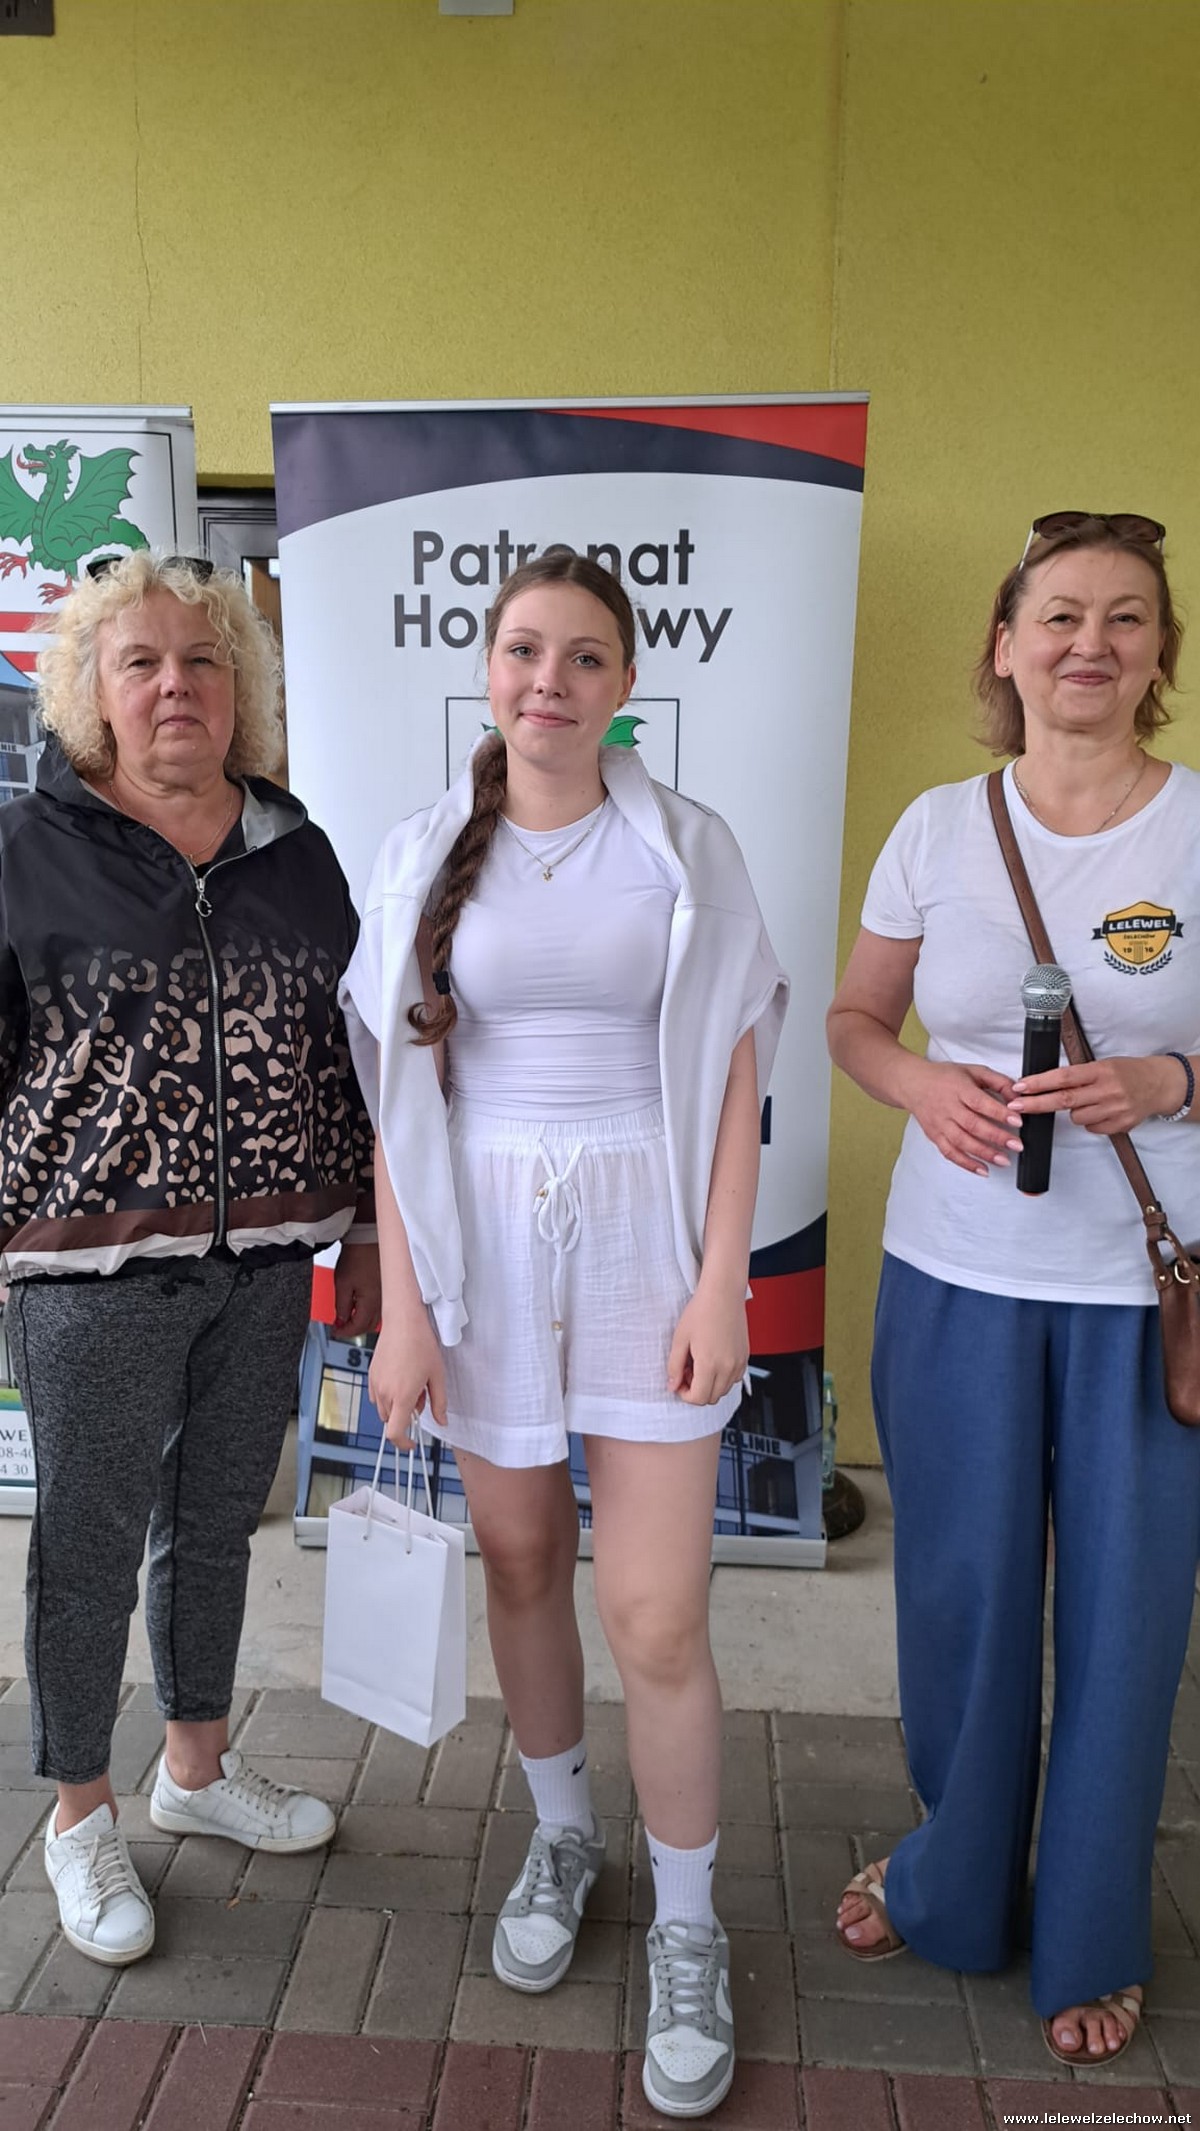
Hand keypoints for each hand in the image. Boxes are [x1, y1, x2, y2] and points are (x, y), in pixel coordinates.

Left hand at [333, 1242, 381, 1334]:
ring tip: (350, 1316)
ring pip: (376, 1318)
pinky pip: (381, 1307)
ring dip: (363, 1321)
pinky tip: (361, 1305)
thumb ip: (342, 1306)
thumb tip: (341, 1320)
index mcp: (370, 1303)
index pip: (358, 1327)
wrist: (368, 1239)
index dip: (344, 1332)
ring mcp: (387, 1295)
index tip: (335, 1331)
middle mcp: (382, 1302)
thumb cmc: (358, 1256)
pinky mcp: (388, 1287)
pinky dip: (370, 1311)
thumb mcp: (342, 1284)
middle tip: (341, 1326)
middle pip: (369, 1326)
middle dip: (354, 1329)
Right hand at [368, 1307, 446, 1447]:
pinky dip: (388, 1396)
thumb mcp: (437, 1375)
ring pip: (384, 1409)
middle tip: (421, 1395)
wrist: (403, 1321)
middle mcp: (385, 1393)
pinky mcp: (371, 1375)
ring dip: (397, 1406)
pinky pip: (377, 1396)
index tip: (413, 1442)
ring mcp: (375, 1384)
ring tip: (412, 1384)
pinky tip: (401, 1378)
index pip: (395, 1433)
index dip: (404, 1443)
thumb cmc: (421, 1344)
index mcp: (402, 1396)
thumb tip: (442, 1421)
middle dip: (406, 1417)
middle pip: (391, 1421)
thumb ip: (439, 1402)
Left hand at [667, 1284, 748, 1405]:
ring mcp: (739, 1363)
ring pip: (723, 1390)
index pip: (698, 1398)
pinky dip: (722, 1377)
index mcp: (709, 1364)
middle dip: (696, 1391)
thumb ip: (674, 1366)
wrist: (723, 1293)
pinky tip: (713, 1360)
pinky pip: (734, 1379)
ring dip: (710, 1385)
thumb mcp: (680, 1339)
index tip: (679, 1383)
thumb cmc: (702, 1310)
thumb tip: (673, 1385)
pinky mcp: (745, 1357)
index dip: (685, 1395)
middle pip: (711, 1398)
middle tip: (687, 1372)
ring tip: (700, 1364)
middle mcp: (728, 1367)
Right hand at [909, 1061, 1023, 1176]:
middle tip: (1016, 1146)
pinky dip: (966, 1164)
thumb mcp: (974, 1071)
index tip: (1017, 1121)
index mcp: (959, 1089)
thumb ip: (998, 1082)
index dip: (999, 1113)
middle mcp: (948, 1108)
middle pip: (973, 1125)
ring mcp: (940, 1124)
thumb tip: (1018, 1096)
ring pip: (962, 1142)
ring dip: (984, 1154)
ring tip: (1004, 1161)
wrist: (913, 1084)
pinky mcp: (935, 1136)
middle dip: (996, 1137)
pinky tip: (982, 1170)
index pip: (980, 1102)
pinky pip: (950, 1153)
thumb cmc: (945, 1078)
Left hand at [1011, 1054, 1183, 1134]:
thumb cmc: (1126, 1072)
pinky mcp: (1121, 1124)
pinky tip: (1102, 1111)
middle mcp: (1108, 1090)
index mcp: (1101, 1070)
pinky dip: (1090, 1122)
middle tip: (1016, 1106)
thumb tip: (1043, 1084)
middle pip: (1064, 1100)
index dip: (1039, 1083)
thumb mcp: (1103, 1064)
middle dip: (1037, 1104)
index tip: (1019, 1087)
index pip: (1064, 1077)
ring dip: (1074, 1112)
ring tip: (1089, 1101)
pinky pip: (1092, 1128)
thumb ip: (1078, 1075)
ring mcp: (1115, 1109)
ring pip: (1077, 1118)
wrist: (1159, 1084)